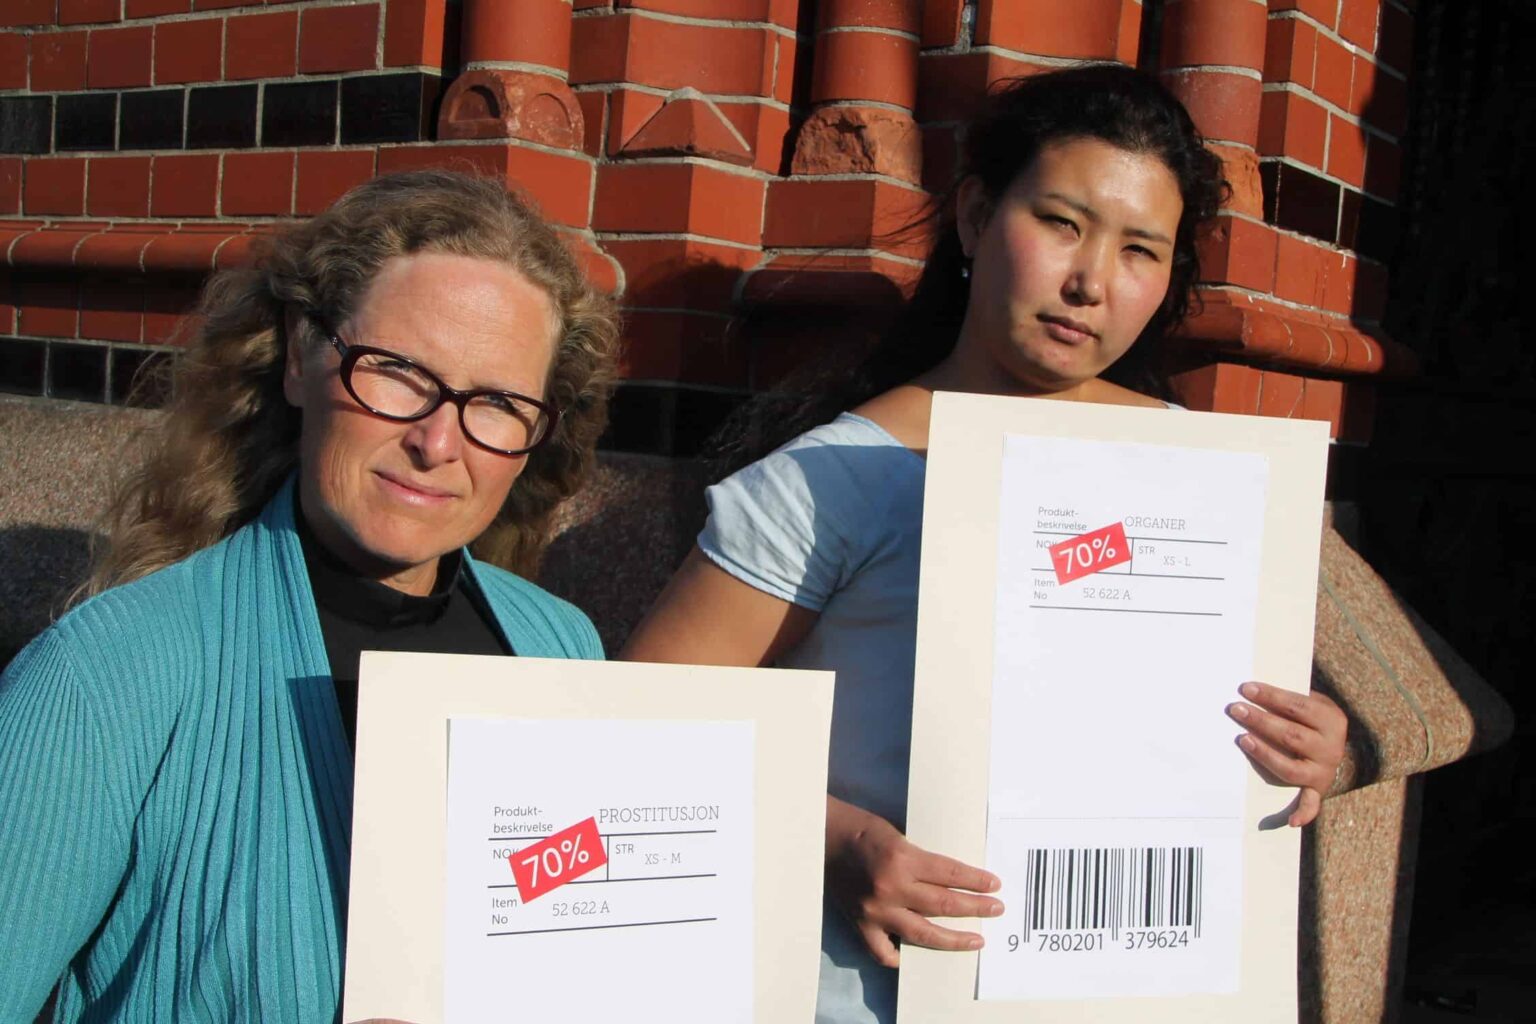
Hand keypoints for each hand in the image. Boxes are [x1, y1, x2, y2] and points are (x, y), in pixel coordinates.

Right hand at [825, 797, 1002, 966]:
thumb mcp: (900, 836)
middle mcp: (891, 887)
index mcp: (903, 858)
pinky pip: (885, 951)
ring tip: (976, 940)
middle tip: (996, 909)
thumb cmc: (863, 830)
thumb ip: (923, 861)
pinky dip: (902, 956)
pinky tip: (917, 954)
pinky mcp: (861, 924)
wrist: (824, 837)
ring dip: (955, 939)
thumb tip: (956, 880)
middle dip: (977, 908)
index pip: (951, 874)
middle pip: (945, 905)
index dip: (977, 881)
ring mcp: (876, 910)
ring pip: (924, 933)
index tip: (994, 885)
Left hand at [1227, 681, 1347, 826]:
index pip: (1297, 706)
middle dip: (1260, 721)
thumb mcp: (1313, 703)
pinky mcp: (1316, 789)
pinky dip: (1303, 813)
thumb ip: (1292, 698)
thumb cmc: (1313, 719)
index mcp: (1332, 720)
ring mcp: (1323, 771)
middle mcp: (1331, 748)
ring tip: (1242, 740)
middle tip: (1235, 709)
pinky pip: (1311, 804)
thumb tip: (1254, 689)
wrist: (1337, 746)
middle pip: (1291, 735)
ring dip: (1265, 754)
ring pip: (1290, 768)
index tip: (1245, 689)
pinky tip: (1292, 822)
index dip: (1271, 697)